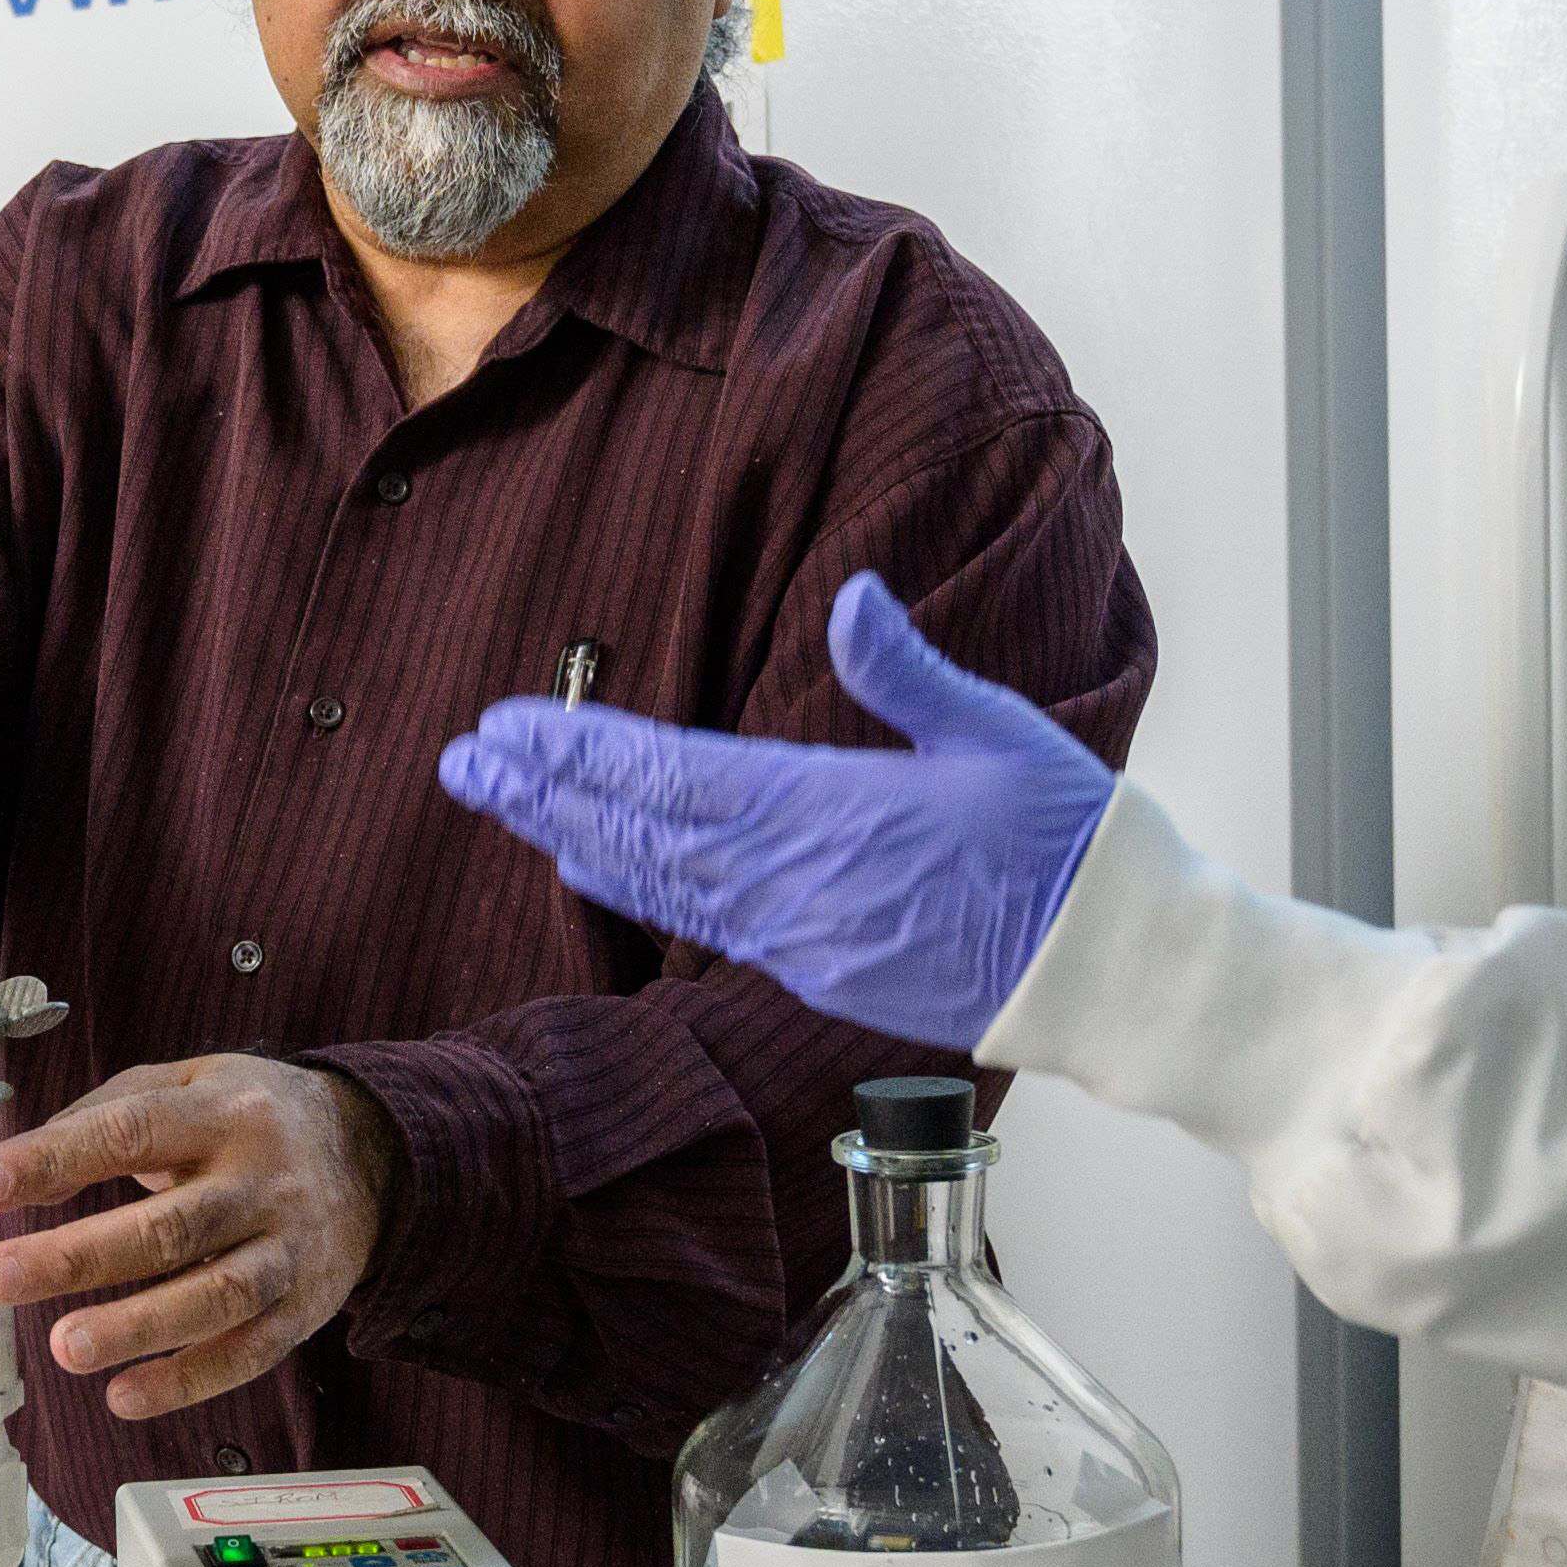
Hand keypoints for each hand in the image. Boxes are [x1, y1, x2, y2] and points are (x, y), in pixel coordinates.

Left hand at [0, 1056, 397, 1421]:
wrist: (374, 1157)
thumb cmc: (249, 1121)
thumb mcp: (186, 1085)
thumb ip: (103, 1117)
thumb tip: (22, 1171)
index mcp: (222, 1114)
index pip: (132, 1130)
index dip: (56, 1157)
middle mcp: (262, 1181)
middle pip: (172, 1226)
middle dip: (81, 1255)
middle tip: (0, 1276)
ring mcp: (288, 1250)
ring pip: (216, 1296)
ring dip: (138, 1327)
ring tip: (65, 1347)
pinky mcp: (304, 1309)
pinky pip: (249, 1353)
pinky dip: (188, 1380)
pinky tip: (124, 1395)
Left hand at [433, 572, 1114, 1050]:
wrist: (1105, 967)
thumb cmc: (1062, 838)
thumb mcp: (996, 732)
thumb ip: (907, 670)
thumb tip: (851, 594)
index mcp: (828, 813)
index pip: (673, 776)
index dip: (581, 752)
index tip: (507, 726)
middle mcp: (793, 883)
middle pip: (639, 831)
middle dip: (543, 792)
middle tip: (460, 760)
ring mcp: (797, 937)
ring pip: (656, 880)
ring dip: (567, 835)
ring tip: (496, 799)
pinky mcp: (813, 973)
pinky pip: (698, 923)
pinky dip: (632, 888)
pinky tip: (583, 863)